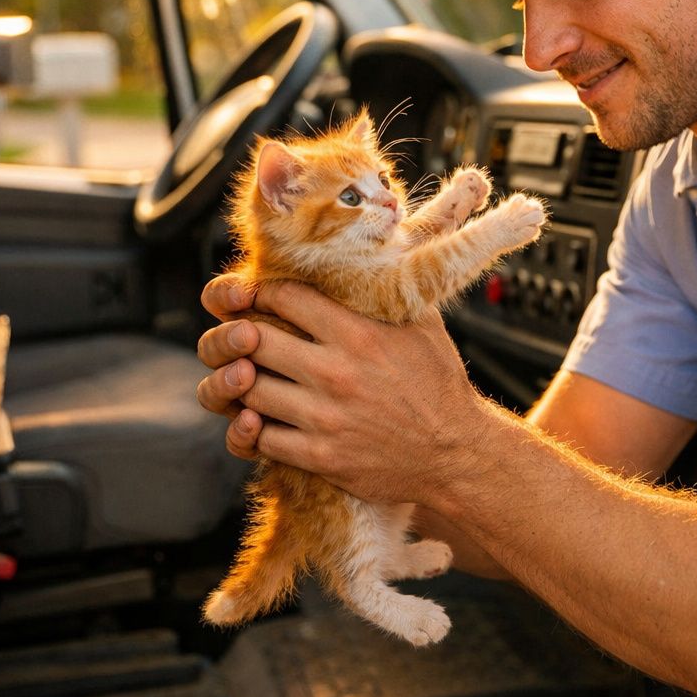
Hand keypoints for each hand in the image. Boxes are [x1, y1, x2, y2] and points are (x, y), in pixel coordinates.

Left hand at [201, 278, 494, 504]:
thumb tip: (375, 240)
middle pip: (254, 340)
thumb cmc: (438, 384)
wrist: (456, 454)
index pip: (284, 296)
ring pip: (248, 390)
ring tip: (248, 374)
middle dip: (241, 334)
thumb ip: (392, 283)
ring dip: (242, 381)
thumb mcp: (423, 323)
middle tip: (241, 334)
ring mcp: (325, 418)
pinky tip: (260, 417)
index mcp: (358, 333)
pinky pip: (260, 438)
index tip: (257, 296)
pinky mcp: (320, 456)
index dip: (261, 291)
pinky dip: (252, 427)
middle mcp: (336, 373)